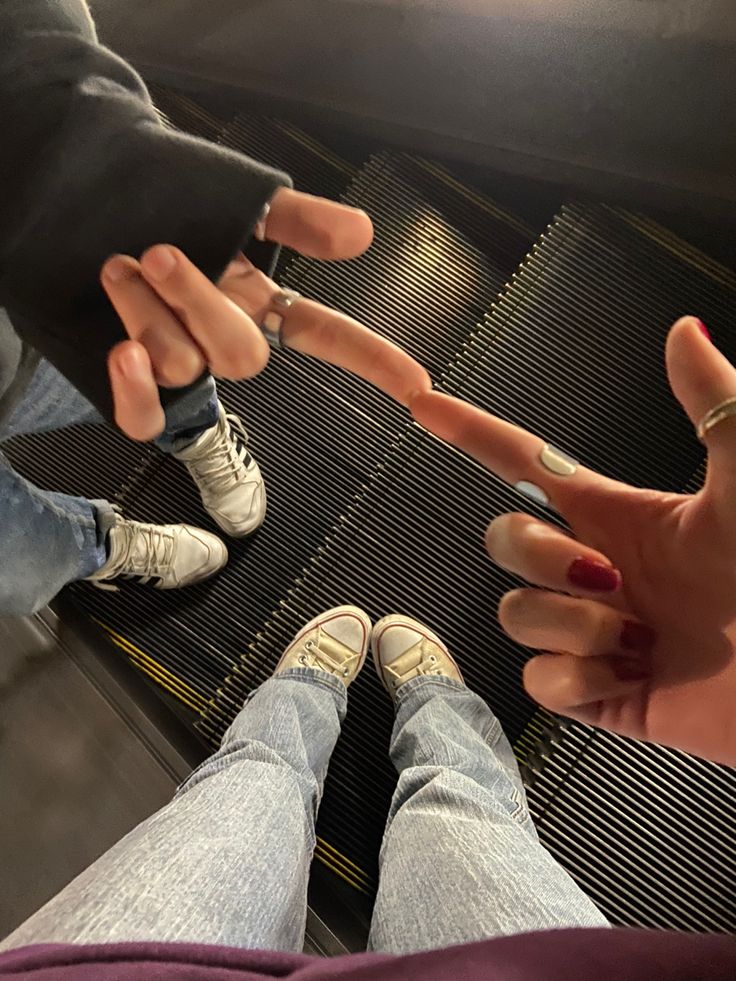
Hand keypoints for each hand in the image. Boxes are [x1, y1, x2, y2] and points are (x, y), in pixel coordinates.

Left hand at [101, 188, 430, 437]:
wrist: (67, 183)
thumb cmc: (152, 182)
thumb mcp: (231, 191)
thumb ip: (296, 218)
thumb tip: (362, 235)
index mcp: (254, 296)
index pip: (325, 336)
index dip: (371, 359)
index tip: (417, 386)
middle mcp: (220, 333)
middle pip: (242, 357)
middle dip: (199, 304)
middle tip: (159, 252)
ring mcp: (178, 361)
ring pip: (185, 370)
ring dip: (146, 314)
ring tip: (118, 265)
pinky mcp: (130, 383)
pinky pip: (146, 420)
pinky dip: (135, 392)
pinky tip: (122, 350)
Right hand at [412, 317, 735, 765]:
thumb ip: (714, 405)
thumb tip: (684, 333)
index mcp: (620, 517)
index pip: (526, 465)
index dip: (472, 432)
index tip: (424, 405)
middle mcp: (598, 570)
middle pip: (504, 542)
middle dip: (543, 558)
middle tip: (608, 576)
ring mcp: (594, 633)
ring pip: (516, 616)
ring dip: (574, 627)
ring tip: (641, 639)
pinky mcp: (599, 692)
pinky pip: (539, 682)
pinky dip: (577, 680)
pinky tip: (630, 675)